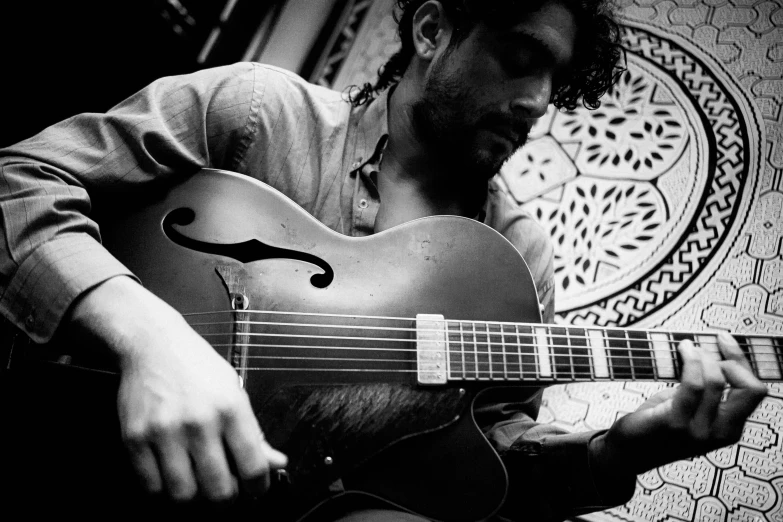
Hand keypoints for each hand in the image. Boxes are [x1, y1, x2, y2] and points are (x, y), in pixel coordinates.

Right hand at [67, 276, 286, 501]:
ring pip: (183, 495)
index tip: (256, 488)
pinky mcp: (135, 438)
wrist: (152, 344)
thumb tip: (276, 463)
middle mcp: (199, 422)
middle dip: (226, 498)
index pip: (252, 467)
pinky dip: (163, 489)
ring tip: (197, 481)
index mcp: (230, 408)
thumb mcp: (235, 391)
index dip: (258, 488)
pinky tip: (171, 473)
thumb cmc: (197, 366)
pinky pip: (151, 486)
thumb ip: (254, 432)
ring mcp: (164, 432)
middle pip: (218, 491)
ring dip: (194, 496)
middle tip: (225, 489)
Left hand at [596, 332, 766, 474]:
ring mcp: (698, 430)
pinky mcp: (674, 422)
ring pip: (715, 381)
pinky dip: (689, 361)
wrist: (629, 451)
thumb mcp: (692, 410)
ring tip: (687, 347)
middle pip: (748, 389)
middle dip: (733, 359)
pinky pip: (691, 384)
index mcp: (729, 430)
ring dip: (702, 356)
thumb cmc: (658, 426)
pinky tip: (682, 350)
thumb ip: (707, 391)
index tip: (727, 342)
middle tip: (710, 344)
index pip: (754, 392)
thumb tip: (712, 354)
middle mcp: (719, 433)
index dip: (743, 362)